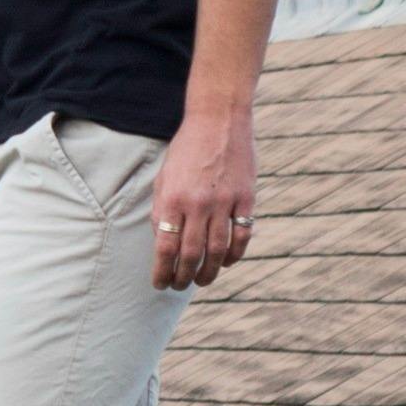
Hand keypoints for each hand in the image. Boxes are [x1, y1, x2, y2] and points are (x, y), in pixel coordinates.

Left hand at [150, 107, 259, 291]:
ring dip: (208, 273)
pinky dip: (234, 255)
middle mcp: (198, 203)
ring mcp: (224, 201)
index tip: (159, 284)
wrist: (218, 119)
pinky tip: (225, 262)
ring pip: (217, 251)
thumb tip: (162, 243)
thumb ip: (162, 209)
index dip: (161, 271)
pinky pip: (242, 236)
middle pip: (191, 254)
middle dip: (183, 277)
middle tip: (179, 286)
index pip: (165, 247)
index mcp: (173, 198)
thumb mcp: (164, 176)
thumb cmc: (186, 149)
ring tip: (201, 281)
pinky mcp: (246, 198)